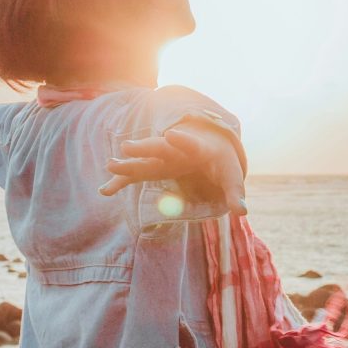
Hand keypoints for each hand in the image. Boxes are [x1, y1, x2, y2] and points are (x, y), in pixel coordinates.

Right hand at [100, 122, 246, 214]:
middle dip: (144, 147)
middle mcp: (176, 150)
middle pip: (159, 147)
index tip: (171, 135)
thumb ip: (235, 193)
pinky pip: (136, 175)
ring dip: (128, 163)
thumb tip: (241, 212)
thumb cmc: (222, 161)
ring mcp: (163, 158)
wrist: (210, 144)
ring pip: (144, 160)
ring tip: (110, 165)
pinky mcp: (155, 168)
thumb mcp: (232, 176)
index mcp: (198, 149)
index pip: (190, 143)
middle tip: (126, 146)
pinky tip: (105, 190)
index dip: (182, 140)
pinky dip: (122, 181)